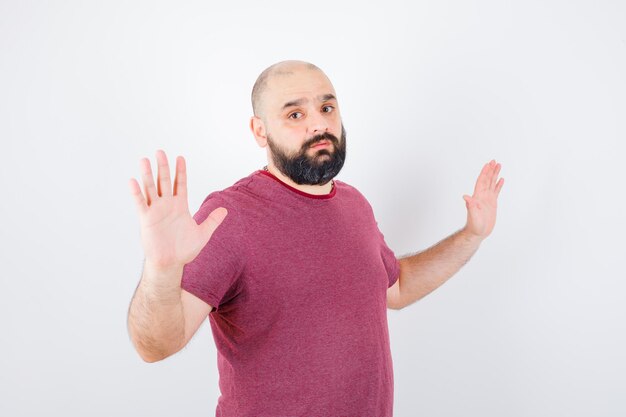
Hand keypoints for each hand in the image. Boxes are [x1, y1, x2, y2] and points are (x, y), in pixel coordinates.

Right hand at [128, 150, 227, 268]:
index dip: (180, 171)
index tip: (180, 157)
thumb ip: (212, 221)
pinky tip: (133, 181)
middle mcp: (167, 205)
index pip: (180, 184)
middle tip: (160, 151)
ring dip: (147, 175)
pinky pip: (140, 204)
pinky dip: (137, 193)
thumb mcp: (203, 234)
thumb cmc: (185, 250)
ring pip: (151, 189)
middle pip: (164, 181)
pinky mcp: (146, 219)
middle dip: (163, 167)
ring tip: (144, 160)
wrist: (171, 263)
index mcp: (180, 206)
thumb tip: (225, 210)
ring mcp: (156, 211)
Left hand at [462, 159, 503, 239]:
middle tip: (494, 161)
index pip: (481, 181)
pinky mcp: (492, 204)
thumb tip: (465, 196)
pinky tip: (501, 180)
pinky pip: (496, 192)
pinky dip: (498, 185)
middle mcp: (482, 196)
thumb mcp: (473, 215)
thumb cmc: (474, 225)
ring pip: (492, 184)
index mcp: (477, 197)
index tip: (488, 164)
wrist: (478, 232)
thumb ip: (470, 205)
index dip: (484, 173)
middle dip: (490, 170)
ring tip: (499, 166)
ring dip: (495, 175)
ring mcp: (487, 199)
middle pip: (487, 180)